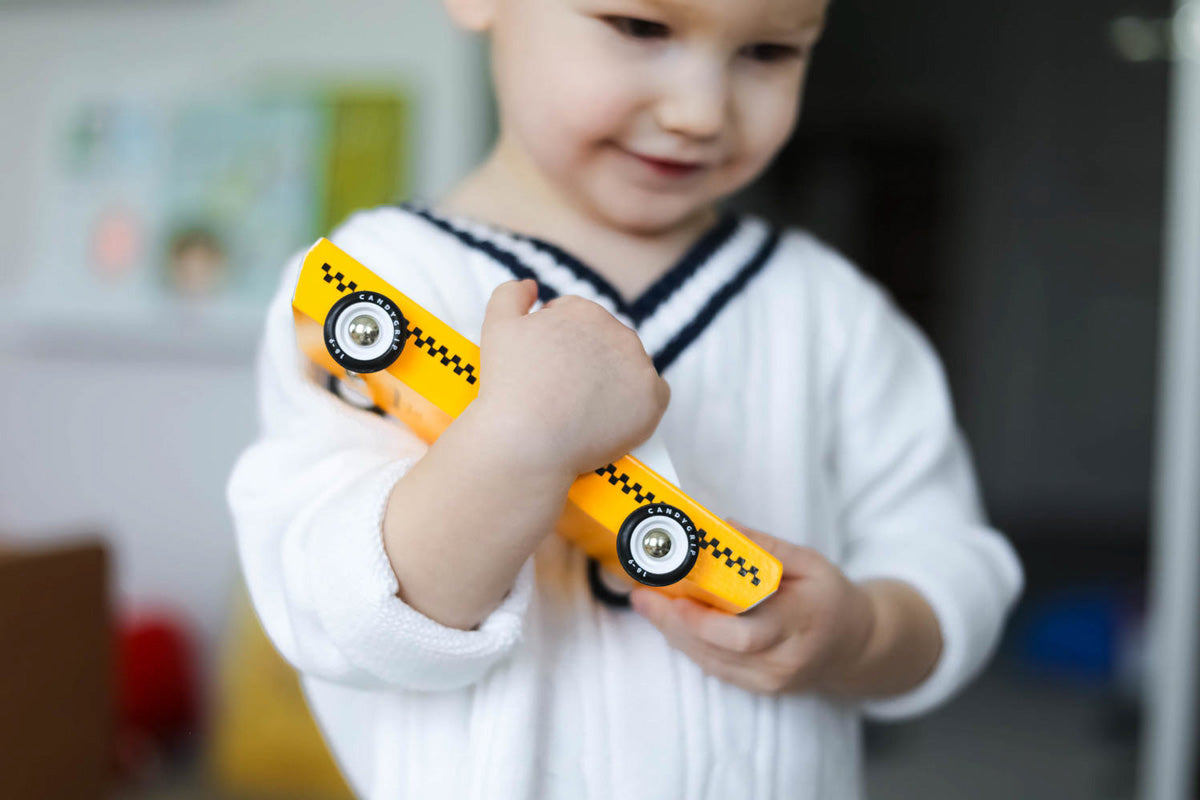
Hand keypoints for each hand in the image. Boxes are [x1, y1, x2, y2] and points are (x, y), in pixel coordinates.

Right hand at [473, 279, 670, 479]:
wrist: (526, 442)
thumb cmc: (509, 388)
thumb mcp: (497, 327)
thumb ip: (511, 294)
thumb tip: (533, 285)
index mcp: (584, 311)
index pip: (578, 321)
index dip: (559, 345)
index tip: (547, 369)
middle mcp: (618, 332)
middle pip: (606, 344)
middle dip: (588, 362)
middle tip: (563, 392)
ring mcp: (639, 366)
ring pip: (630, 368)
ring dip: (614, 381)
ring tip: (584, 408)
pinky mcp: (653, 400)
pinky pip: (653, 397)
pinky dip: (636, 406)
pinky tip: (612, 417)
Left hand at [629, 519, 876, 695]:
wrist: (855, 646)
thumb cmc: (830, 598)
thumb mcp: (810, 562)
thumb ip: (766, 547)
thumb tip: (721, 527)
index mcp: (799, 625)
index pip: (746, 635)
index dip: (704, 621)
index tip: (674, 596)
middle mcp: (783, 661)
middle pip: (717, 651)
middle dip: (673, 624)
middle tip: (642, 596)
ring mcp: (769, 681)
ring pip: (709, 661)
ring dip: (672, 633)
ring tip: (646, 602)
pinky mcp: (757, 687)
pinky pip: (714, 666)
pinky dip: (688, 642)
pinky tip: (669, 619)